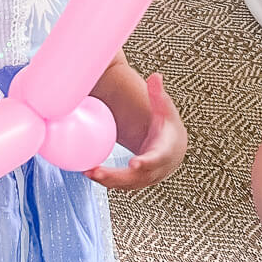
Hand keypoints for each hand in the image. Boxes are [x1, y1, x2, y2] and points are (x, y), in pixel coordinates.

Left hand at [88, 74, 186, 190]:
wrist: (173, 148)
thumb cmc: (167, 125)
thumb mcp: (165, 109)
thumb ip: (158, 94)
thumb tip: (156, 76)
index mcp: (165, 151)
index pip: (156, 159)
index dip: (146, 163)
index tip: (134, 164)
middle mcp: (156, 169)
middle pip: (137, 177)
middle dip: (117, 176)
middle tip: (97, 171)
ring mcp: (147, 178)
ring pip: (127, 184)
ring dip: (108, 181)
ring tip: (89, 173)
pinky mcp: (137, 182)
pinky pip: (122, 185)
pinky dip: (107, 181)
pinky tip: (90, 174)